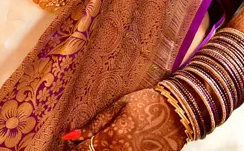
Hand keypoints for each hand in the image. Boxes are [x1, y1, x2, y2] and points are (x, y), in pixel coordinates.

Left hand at [65, 88, 184, 149]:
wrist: (179, 112)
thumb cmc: (146, 103)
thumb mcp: (117, 106)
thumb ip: (94, 124)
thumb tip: (69, 136)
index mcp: (114, 136)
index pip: (84, 149)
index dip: (73, 147)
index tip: (69, 142)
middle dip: (85, 150)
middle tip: (81, 143)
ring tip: (99, 144)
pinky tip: (117, 146)